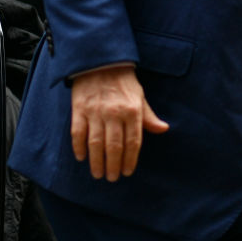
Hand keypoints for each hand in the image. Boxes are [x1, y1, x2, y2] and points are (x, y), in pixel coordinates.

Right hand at [70, 65, 168, 180]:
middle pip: (114, 146)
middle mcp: (114, 113)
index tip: (127, 172)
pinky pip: (78, 133)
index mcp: (132, 111)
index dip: (130, 160)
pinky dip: (79, 147)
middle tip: (112, 178)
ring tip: (98, 174)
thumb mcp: (140, 96)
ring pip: (96, 143)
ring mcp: (96, 112)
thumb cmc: (124, 82)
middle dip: (114, 165)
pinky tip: (82, 157)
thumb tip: (163, 129)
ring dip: (97, 161)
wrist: (101, 62)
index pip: (133, 142)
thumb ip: (149, 116)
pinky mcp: (79, 109)